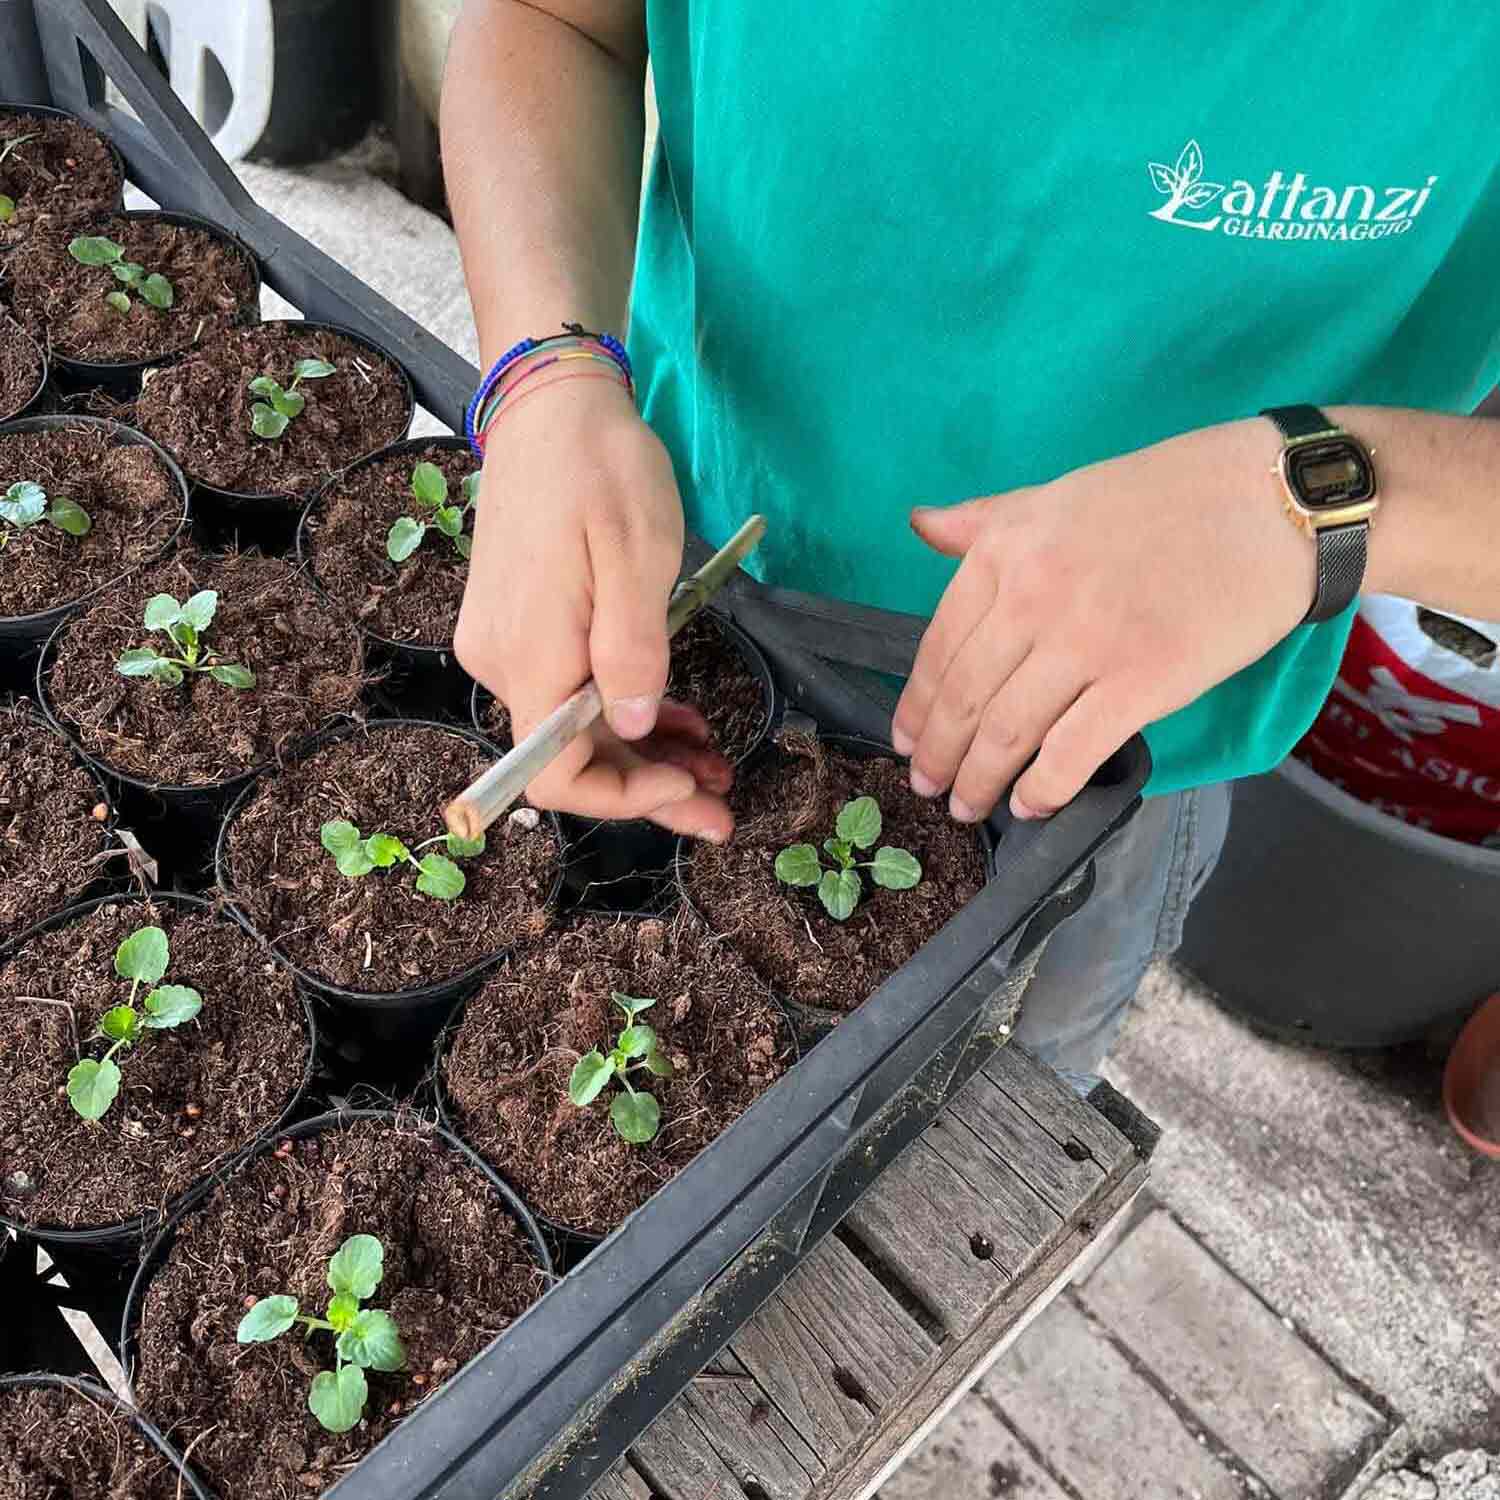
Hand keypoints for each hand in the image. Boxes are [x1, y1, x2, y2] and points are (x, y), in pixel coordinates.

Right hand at [455, 378, 733, 839]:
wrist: (550, 405)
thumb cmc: (599, 469)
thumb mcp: (638, 557)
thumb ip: (635, 651)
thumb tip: (633, 726)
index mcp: (529, 653)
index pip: (554, 774)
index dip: (623, 798)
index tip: (687, 789)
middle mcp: (502, 660)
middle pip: (569, 759)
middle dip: (648, 788)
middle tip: (722, 806)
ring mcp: (506, 643)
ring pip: (574, 728)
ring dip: (642, 752)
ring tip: (712, 761)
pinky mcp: (520, 624)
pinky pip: (570, 690)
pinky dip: (623, 710)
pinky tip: (673, 715)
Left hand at [891, 418, 1314, 821]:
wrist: (1272, 501)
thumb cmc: (1166, 493)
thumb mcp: (1056, 493)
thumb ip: (984, 520)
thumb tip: (919, 524)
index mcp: (1005, 552)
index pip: (939, 646)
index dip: (918, 705)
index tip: (908, 740)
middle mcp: (1033, 597)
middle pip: (966, 698)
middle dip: (939, 756)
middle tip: (927, 788)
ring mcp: (1086, 642)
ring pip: (1008, 732)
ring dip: (980, 781)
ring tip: (968, 806)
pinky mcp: (1143, 681)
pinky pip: (1073, 751)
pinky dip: (1043, 788)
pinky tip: (1031, 805)